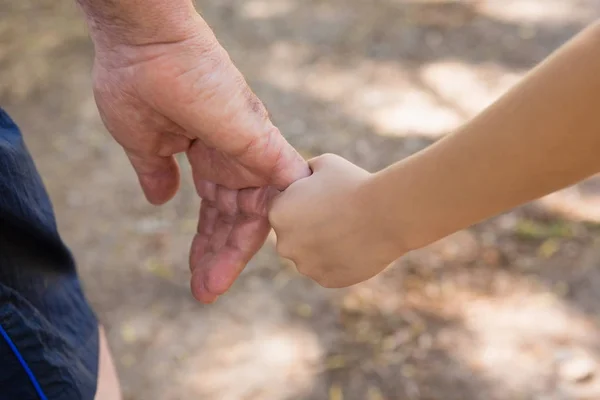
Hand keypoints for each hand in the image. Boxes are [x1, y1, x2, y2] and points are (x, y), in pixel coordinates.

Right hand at [90, 18, 308, 301]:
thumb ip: (156, 172)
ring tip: (211, 287)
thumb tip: (160, 199)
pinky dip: (289, 216)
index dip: (206, 245)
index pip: (214, 213)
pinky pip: (287, 186)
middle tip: (203, 291)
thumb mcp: (143, 142)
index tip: (196, 279)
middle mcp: (234, 159)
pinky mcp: (261, 143)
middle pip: (234, 219)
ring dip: (235, 252)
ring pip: (256, 214)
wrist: (142, 44)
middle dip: (219, 257)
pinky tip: (282, 248)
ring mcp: (249, 152)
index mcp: (208, 158)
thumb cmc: (137, 82)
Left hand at [269, 154, 400, 287]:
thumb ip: (303, 172)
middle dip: (309, 226)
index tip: (324, 198)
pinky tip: (356, 246)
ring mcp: (305, 265)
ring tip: (350, 230)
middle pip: (293, 235)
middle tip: (337, 215)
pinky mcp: (325, 280)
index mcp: (278, 213)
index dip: (303, 202)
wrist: (386, 213)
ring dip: (323, 245)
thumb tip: (300, 176)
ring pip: (309, 255)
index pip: (282, 209)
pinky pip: (328, 269)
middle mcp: (284, 244)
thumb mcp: (323, 164)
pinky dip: (339, 260)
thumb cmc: (354, 183)